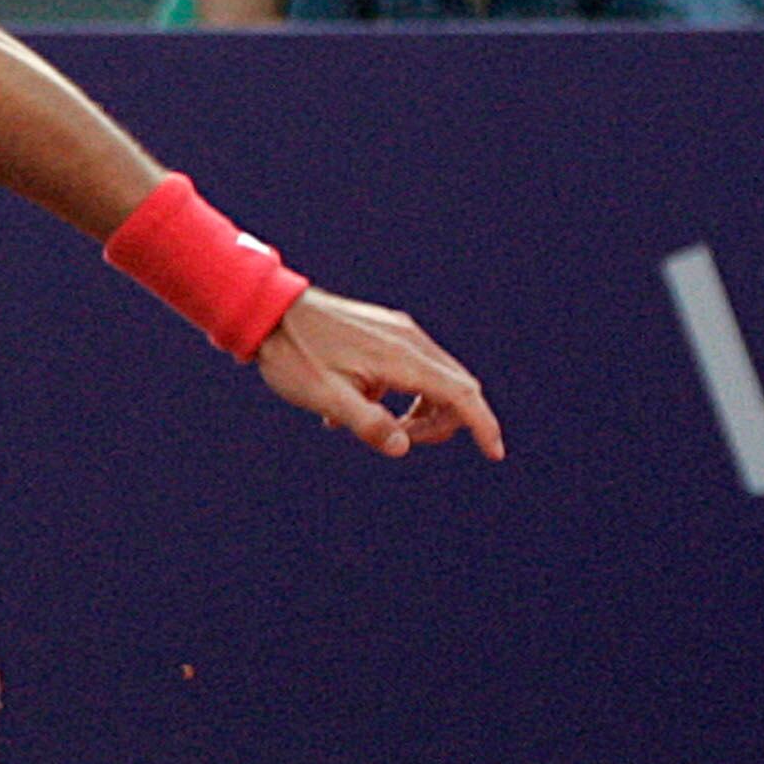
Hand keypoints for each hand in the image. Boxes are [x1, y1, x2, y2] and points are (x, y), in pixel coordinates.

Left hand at [252, 289, 504, 461]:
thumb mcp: (325, 397)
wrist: (269, 310)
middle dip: (441, 424)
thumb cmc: (293, 355)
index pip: (461, 394)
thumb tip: (402, 447)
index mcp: (401, 357)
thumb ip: (367, 423)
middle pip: (454, 388)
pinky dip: (397, 395)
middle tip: (399, 442)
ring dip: (417, 412)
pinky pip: (409, 369)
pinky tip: (351, 408)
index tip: (494, 453)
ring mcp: (399, 332)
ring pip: (433, 379)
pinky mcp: (385, 331)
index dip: (482, 425)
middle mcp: (409, 340)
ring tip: (371, 427)